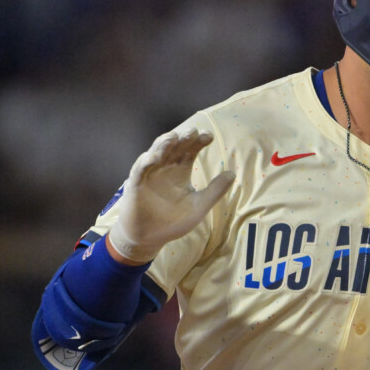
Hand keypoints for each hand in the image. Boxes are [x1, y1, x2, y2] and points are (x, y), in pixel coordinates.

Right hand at [107, 128, 233, 263]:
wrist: (150, 238)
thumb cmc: (173, 221)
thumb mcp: (198, 206)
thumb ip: (215, 191)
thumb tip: (233, 173)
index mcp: (181, 170)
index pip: (190, 150)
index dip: (199, 141)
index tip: (209, 136)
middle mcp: (165, 167)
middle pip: (175, 147)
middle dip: (183, 138)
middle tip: (194, 131)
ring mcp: (150, 173)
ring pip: (156, 152)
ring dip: (164, 144)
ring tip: (174, 137)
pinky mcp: (136, 184)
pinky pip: (139, 170)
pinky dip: (145, 162)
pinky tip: (153, 157)